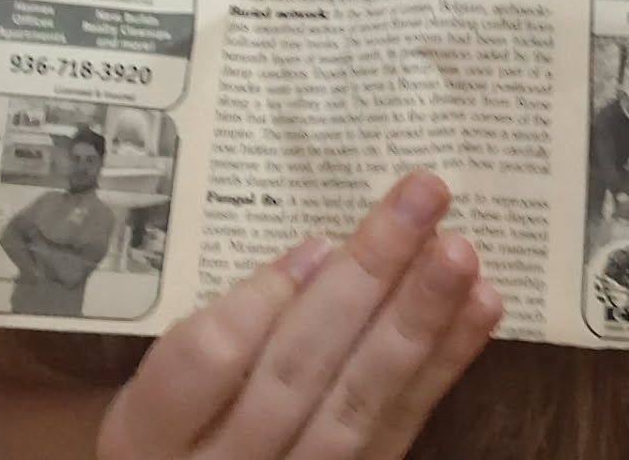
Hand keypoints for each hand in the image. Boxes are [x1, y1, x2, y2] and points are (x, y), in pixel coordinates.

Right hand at [97, 172, 500, 459]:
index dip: (260, 301)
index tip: (318, 241)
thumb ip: (211, 334)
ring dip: (418, 320)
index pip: (201, 363)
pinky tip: (479, 307)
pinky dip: (443, 367)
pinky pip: (400, 432)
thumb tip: (312, 258)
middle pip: (295, 374)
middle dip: (366, 279)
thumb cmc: (177, 434)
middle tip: (423, 195)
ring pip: (357, 408)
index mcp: (149, 433)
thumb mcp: (159, 394)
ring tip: (460, 249)